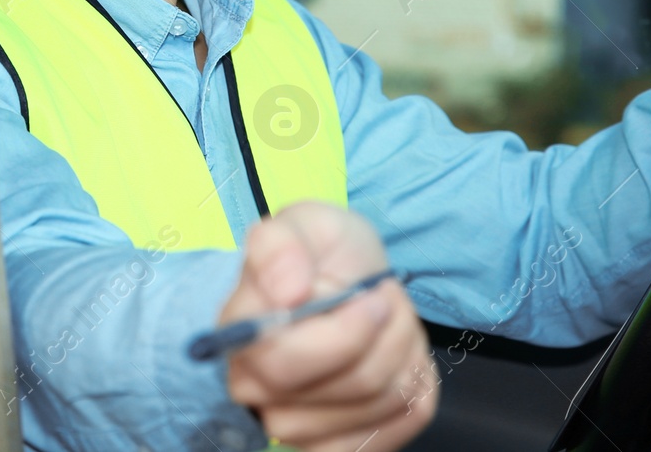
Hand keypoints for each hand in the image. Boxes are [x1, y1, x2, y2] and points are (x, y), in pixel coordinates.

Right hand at [219, 201, 436, 450]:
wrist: (343, 279)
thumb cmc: (322, 252)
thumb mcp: (305, 221)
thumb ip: (281, 245)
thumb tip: (285, 291)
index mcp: (240, 333)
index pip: (284, 362)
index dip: (344, 334)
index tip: (373, 295)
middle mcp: (254, 388)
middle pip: (348, 386)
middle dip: (389, 337)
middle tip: (388, 301)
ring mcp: (293, 424)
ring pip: (378, 406)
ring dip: (404, 355)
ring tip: (391, 323)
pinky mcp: (331, 447)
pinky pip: (390, 435)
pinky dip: (411, 392)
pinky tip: (396, 360)